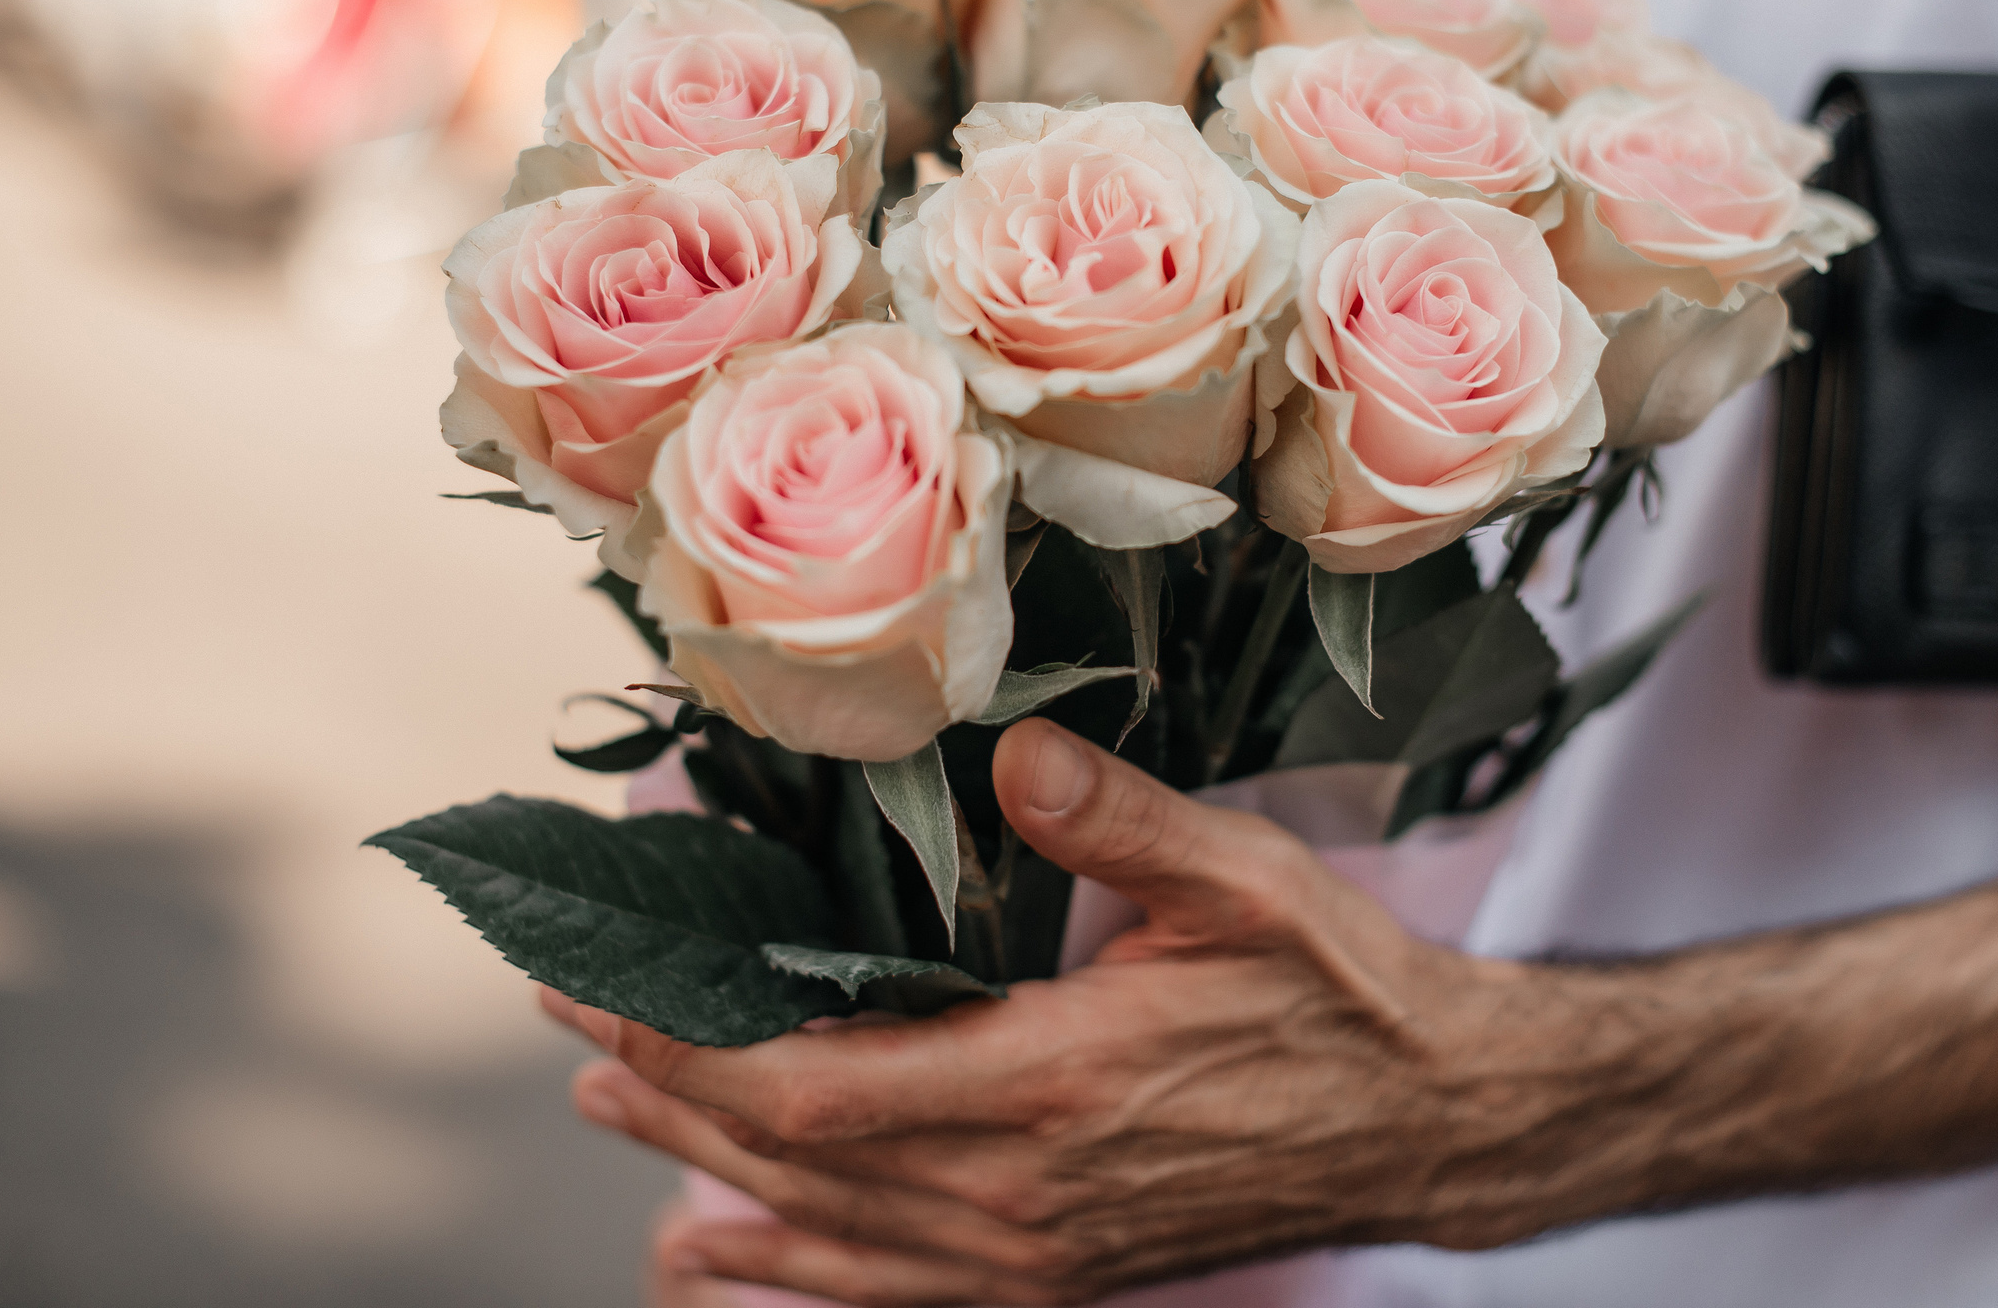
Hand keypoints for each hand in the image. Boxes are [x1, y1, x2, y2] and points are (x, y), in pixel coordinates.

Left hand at [544, 717, 1591, 1304]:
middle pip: (791, 1164)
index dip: (688, 1048)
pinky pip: (891, 1295)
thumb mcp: (1244, 884)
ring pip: (825, 1233)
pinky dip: (789, 1270)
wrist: (1428, 1127)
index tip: (601, 987)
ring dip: (702, 1173)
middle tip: (569, 1018)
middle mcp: (1022, 1194)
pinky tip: (716, 1249)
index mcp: (1052, 1086)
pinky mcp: (1056, 1281)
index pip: (815, 1089)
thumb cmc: (1337, 993)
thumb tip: (1012, 746)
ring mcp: (1035, 1255)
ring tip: (609, 1112)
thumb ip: (1117, 821)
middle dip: (664, 1090)